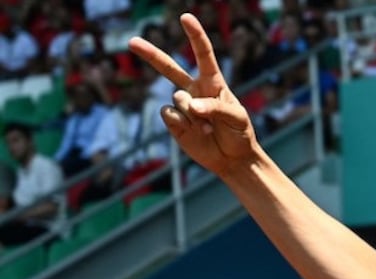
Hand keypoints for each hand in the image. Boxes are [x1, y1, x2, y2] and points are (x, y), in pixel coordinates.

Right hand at [128, 13, 258, 178]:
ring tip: (209, 128)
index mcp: (213, 82)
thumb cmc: (239, 133)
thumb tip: (189, 105)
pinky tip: (196, 133)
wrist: (232, 158)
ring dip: (193, 114)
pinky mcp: (174, 121)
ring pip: (176, 98)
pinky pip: (169, 114)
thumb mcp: (237, 118)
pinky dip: (182, 124)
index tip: (186, 18)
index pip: (204, 55)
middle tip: (131, 42)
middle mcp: (194, 90)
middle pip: (169, 68)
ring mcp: (182, 105)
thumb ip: (215, 107)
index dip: (195, 36)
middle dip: (150, 54)